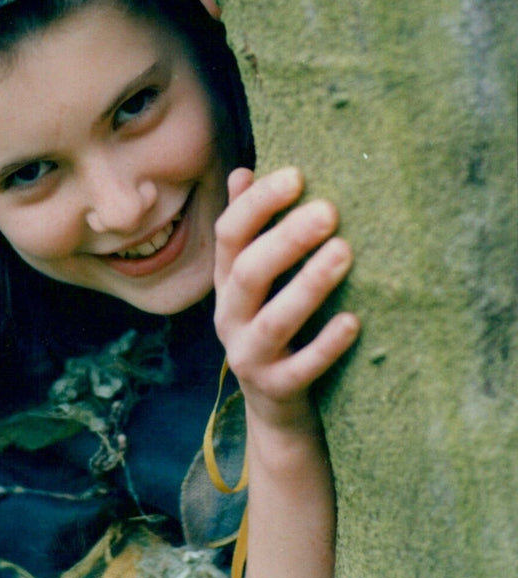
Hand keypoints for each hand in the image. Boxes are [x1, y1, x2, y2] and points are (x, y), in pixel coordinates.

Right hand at [213, 167, 359, 429]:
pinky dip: (325, 345)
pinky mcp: (276, 390)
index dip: (258, 203)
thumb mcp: (256, 280)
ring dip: (308, 285)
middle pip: (248, 272)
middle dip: (287, 239)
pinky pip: (300, 369)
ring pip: (272, 321)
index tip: (297, 175)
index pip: (230, 233)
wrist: (276, 405)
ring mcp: (249, 356)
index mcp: (225, 282)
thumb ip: (251, 229)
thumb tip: (242, 172)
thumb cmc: (274, 325)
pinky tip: (352, 321)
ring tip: (344, 252)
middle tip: (330, 210)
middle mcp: (229, 316)